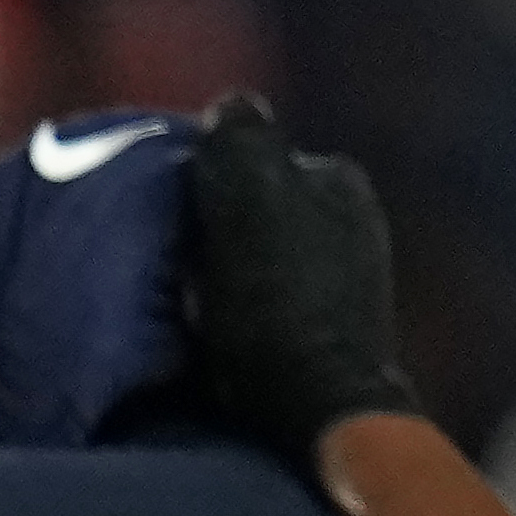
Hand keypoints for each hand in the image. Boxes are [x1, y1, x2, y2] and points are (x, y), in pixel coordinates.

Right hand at [177, 92, 421, 464]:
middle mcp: (353, 220)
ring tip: (188, 301)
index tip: (163, 213)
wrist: (315, 407)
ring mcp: (349, 280)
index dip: (197, 179)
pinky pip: (266, 300)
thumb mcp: (251, 194)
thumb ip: (241, 136)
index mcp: (336, 178)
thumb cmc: (276, 302)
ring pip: (256, 253)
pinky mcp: (333, 334)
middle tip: (169, 259)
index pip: (248, 154)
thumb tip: (229, 108)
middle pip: (252, 203)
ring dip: (220, 268)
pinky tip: (218, 334)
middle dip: (210, 222)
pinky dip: (238, 306)